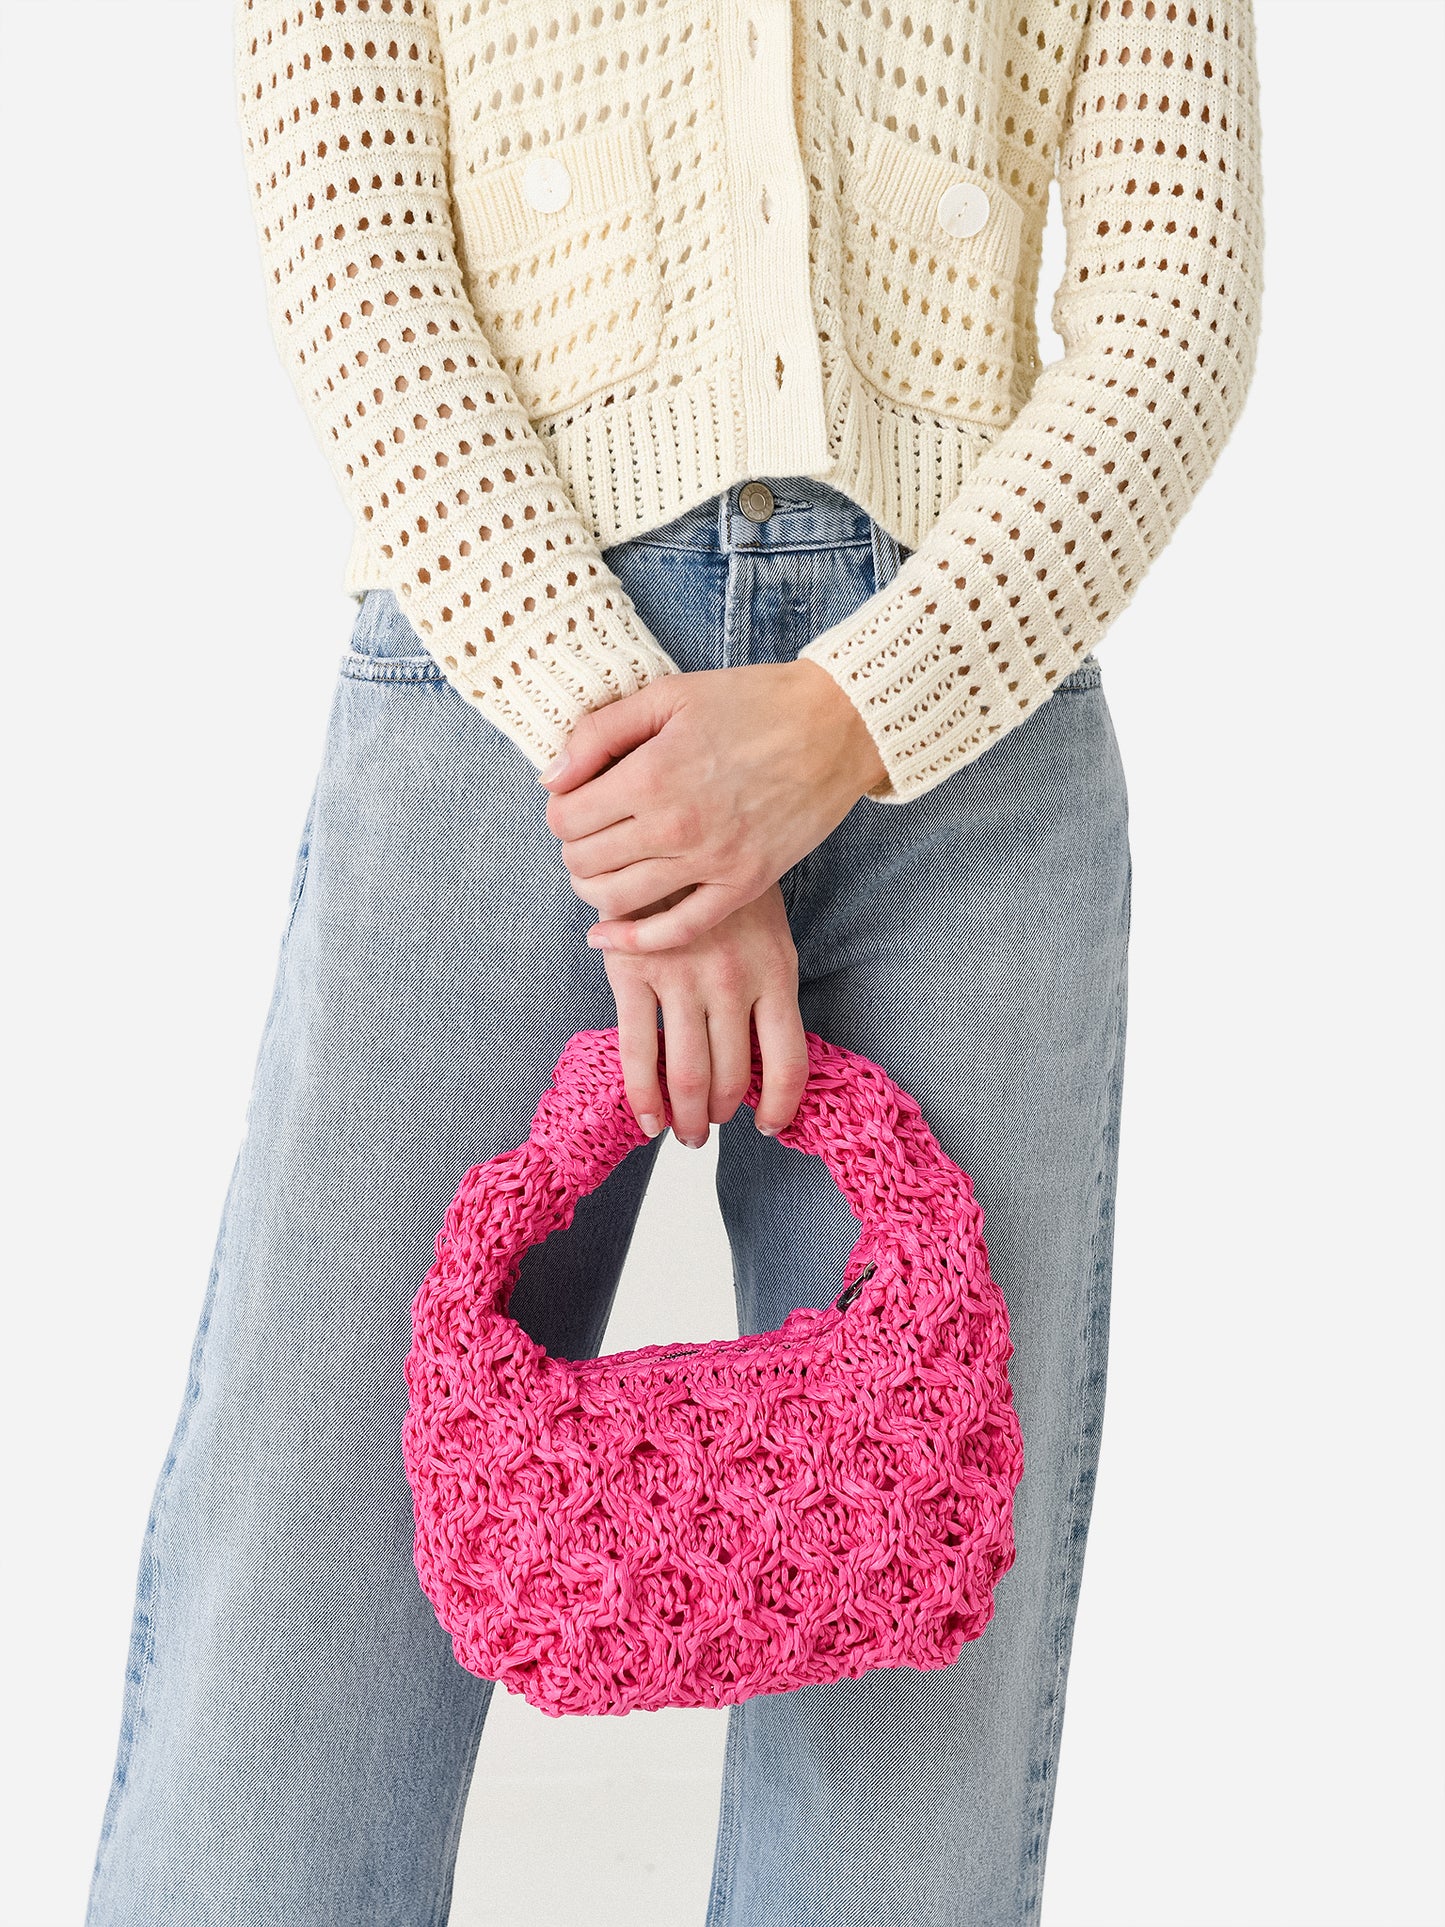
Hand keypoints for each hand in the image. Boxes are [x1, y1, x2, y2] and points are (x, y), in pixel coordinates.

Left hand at [540, 660, 887, 953]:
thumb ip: (600, 732)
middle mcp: (675, 826)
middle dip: (573, 849)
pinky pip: (676, 931)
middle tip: (589, 834)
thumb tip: (551, 777)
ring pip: (617, 901)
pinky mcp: (743, 885)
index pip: (565, 818)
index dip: (558, 811)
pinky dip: (634, 941)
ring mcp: (711, 862)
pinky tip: (608, 936)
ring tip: (599, 872)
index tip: (572, 802)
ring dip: (593, 891)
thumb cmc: (752, 702)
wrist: (836, 725)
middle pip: (584, 862)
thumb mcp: (668, 694)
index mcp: (650, 775)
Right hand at [603, 881, 809, 1146]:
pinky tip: (648, 1120)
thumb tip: (762, 1052)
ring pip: (688, 1074)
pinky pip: (639, 1053)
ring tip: (684, 1132)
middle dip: (721, 1115)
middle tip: (710, 1129)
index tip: (769, 1126)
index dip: (781, 1106)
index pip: (788, 1062)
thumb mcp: (768, 930)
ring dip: (687, 1117)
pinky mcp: (634, 973)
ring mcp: (682, 979)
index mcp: (775, 973)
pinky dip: (644, 1098)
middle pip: (733, 1077)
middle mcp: (733, 982)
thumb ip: (766, 986)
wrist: (669, 827)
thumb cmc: (722, 884)